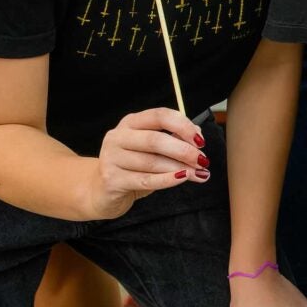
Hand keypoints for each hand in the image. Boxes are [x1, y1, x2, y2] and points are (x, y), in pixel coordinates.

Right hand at [90, 107, 205, 216]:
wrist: (102, 190)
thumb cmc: (133, 166)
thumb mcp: (153, 149)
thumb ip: (174, 138)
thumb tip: (198, 135)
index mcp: (130, 123)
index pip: (159, 116)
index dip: (183, 126)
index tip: (201, 140)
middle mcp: (118, 137)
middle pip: (155, 140)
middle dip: (184, 150)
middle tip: (203, 160)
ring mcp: (111, 158)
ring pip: (152, 162)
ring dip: (180, 168)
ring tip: (199, 174)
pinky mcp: (111, 179)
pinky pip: (145, 180)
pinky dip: (168, 180)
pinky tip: (183, 178)